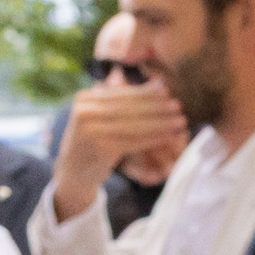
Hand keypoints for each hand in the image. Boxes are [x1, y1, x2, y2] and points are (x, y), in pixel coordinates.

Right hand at [54, 83, 185, 217]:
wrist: (74, 172)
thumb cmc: (94, 140)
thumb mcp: (100, 116)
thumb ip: (121, 99)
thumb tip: (159, 83)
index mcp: (84, 98)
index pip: (121, 94)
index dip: (147, 93)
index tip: (168, 92)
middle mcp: (84, 112)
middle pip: (128, 108)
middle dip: (156, 107)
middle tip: (178, 106)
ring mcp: (90, 131)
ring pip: (134, 125)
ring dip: (161, 123)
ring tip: (180, 122)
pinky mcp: (100, 149)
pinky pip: (134, 142)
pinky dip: (154, 138)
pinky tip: (169, 136)